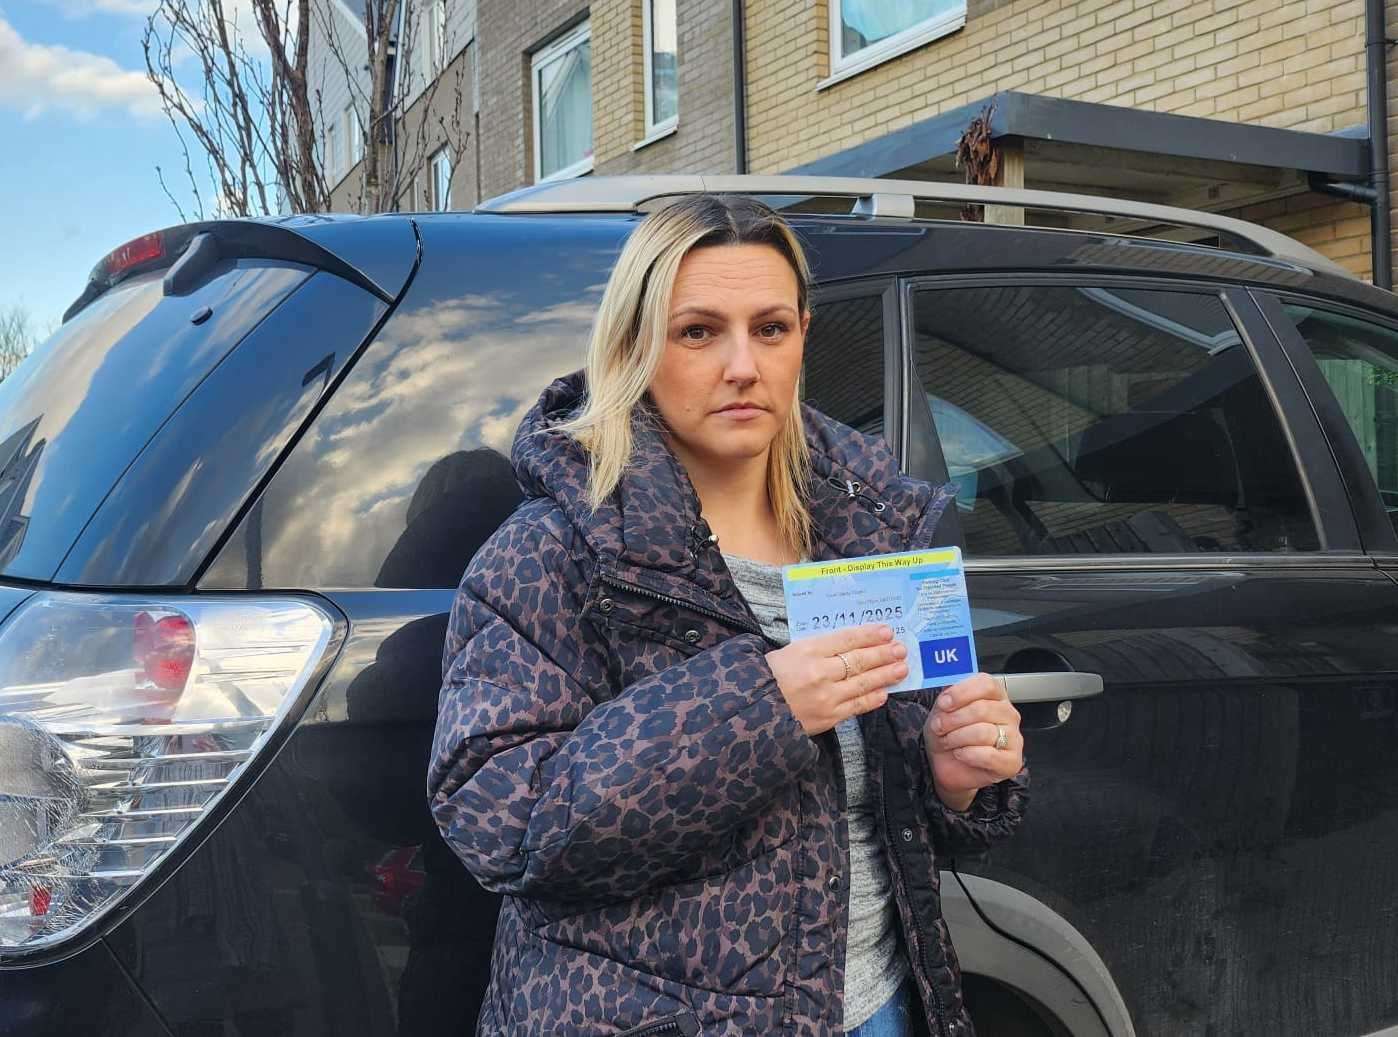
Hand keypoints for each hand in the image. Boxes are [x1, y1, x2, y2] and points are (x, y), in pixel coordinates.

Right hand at [766, 624, 907, 736]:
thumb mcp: (788, 652)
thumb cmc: (768, 678)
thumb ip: (817, 648)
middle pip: (859, 660)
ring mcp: (826, 696)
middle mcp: (819, 672)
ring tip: (901, 668)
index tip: (887, 631)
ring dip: (885, 675)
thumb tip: (848, 644)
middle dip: (883, 653)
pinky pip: (856, 707)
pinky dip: (872, 698)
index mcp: (806, 650)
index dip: (869, 635)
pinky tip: (884, 692)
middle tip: (901, 649)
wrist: (753, 714)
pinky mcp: (828, 718)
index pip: (845, 639)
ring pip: (863, 683)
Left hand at [924, 673, 1022, 811]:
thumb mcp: (942, 710)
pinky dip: (968, 755)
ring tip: (949, 741)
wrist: (946, 764)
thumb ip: (947, 698)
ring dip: (957, 738)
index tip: (944, 704)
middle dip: (953, 719)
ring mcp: (1013, 738)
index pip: (987, 685)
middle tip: (940, 727)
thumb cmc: (948, 733)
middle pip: (982, 709)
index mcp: (994, 696)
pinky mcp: (1012, 761)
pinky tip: (961, 754)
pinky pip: (989, 755)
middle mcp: (1007, 714)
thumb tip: (948, 696)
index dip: (962, 693)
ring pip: (983, 732)